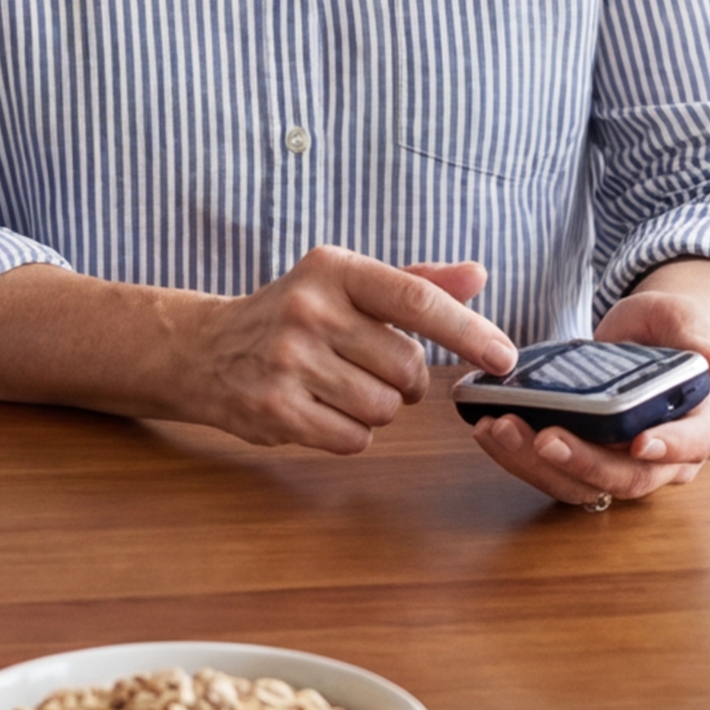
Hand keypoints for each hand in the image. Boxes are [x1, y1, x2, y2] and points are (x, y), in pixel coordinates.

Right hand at [171, 246, 518, 455]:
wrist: (204, 349)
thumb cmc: (291, 315)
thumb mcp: (345, 285)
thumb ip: (414, 283)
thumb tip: (477, 275)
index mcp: (333, 270)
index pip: (416, 300)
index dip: (468, 330)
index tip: (505, 356)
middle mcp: (308, 310)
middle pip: (407, 369)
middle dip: (405, 380)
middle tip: (369, 368)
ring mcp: (288, 361)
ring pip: (384, 409)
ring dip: (376, 408)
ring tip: (338, 387)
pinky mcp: (275, 408)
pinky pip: (354, 439)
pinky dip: (349, 433)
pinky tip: (320, 409)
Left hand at [467, 265, 709, 509]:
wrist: (637, 341)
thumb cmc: (665, 330)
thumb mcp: (681, 319)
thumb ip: (696, 338)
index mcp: (702, 426)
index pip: (692, 445)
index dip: (669, 447)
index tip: (638, 443)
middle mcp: (665, 459)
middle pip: (629, 477)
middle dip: (583, 461)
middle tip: (544, 437)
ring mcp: (620, 468)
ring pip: (583, 485)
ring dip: (537, 464)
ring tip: (500, 428)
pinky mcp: (582, 466)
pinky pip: (552, 474)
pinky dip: (518, 457)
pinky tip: (488, 429)